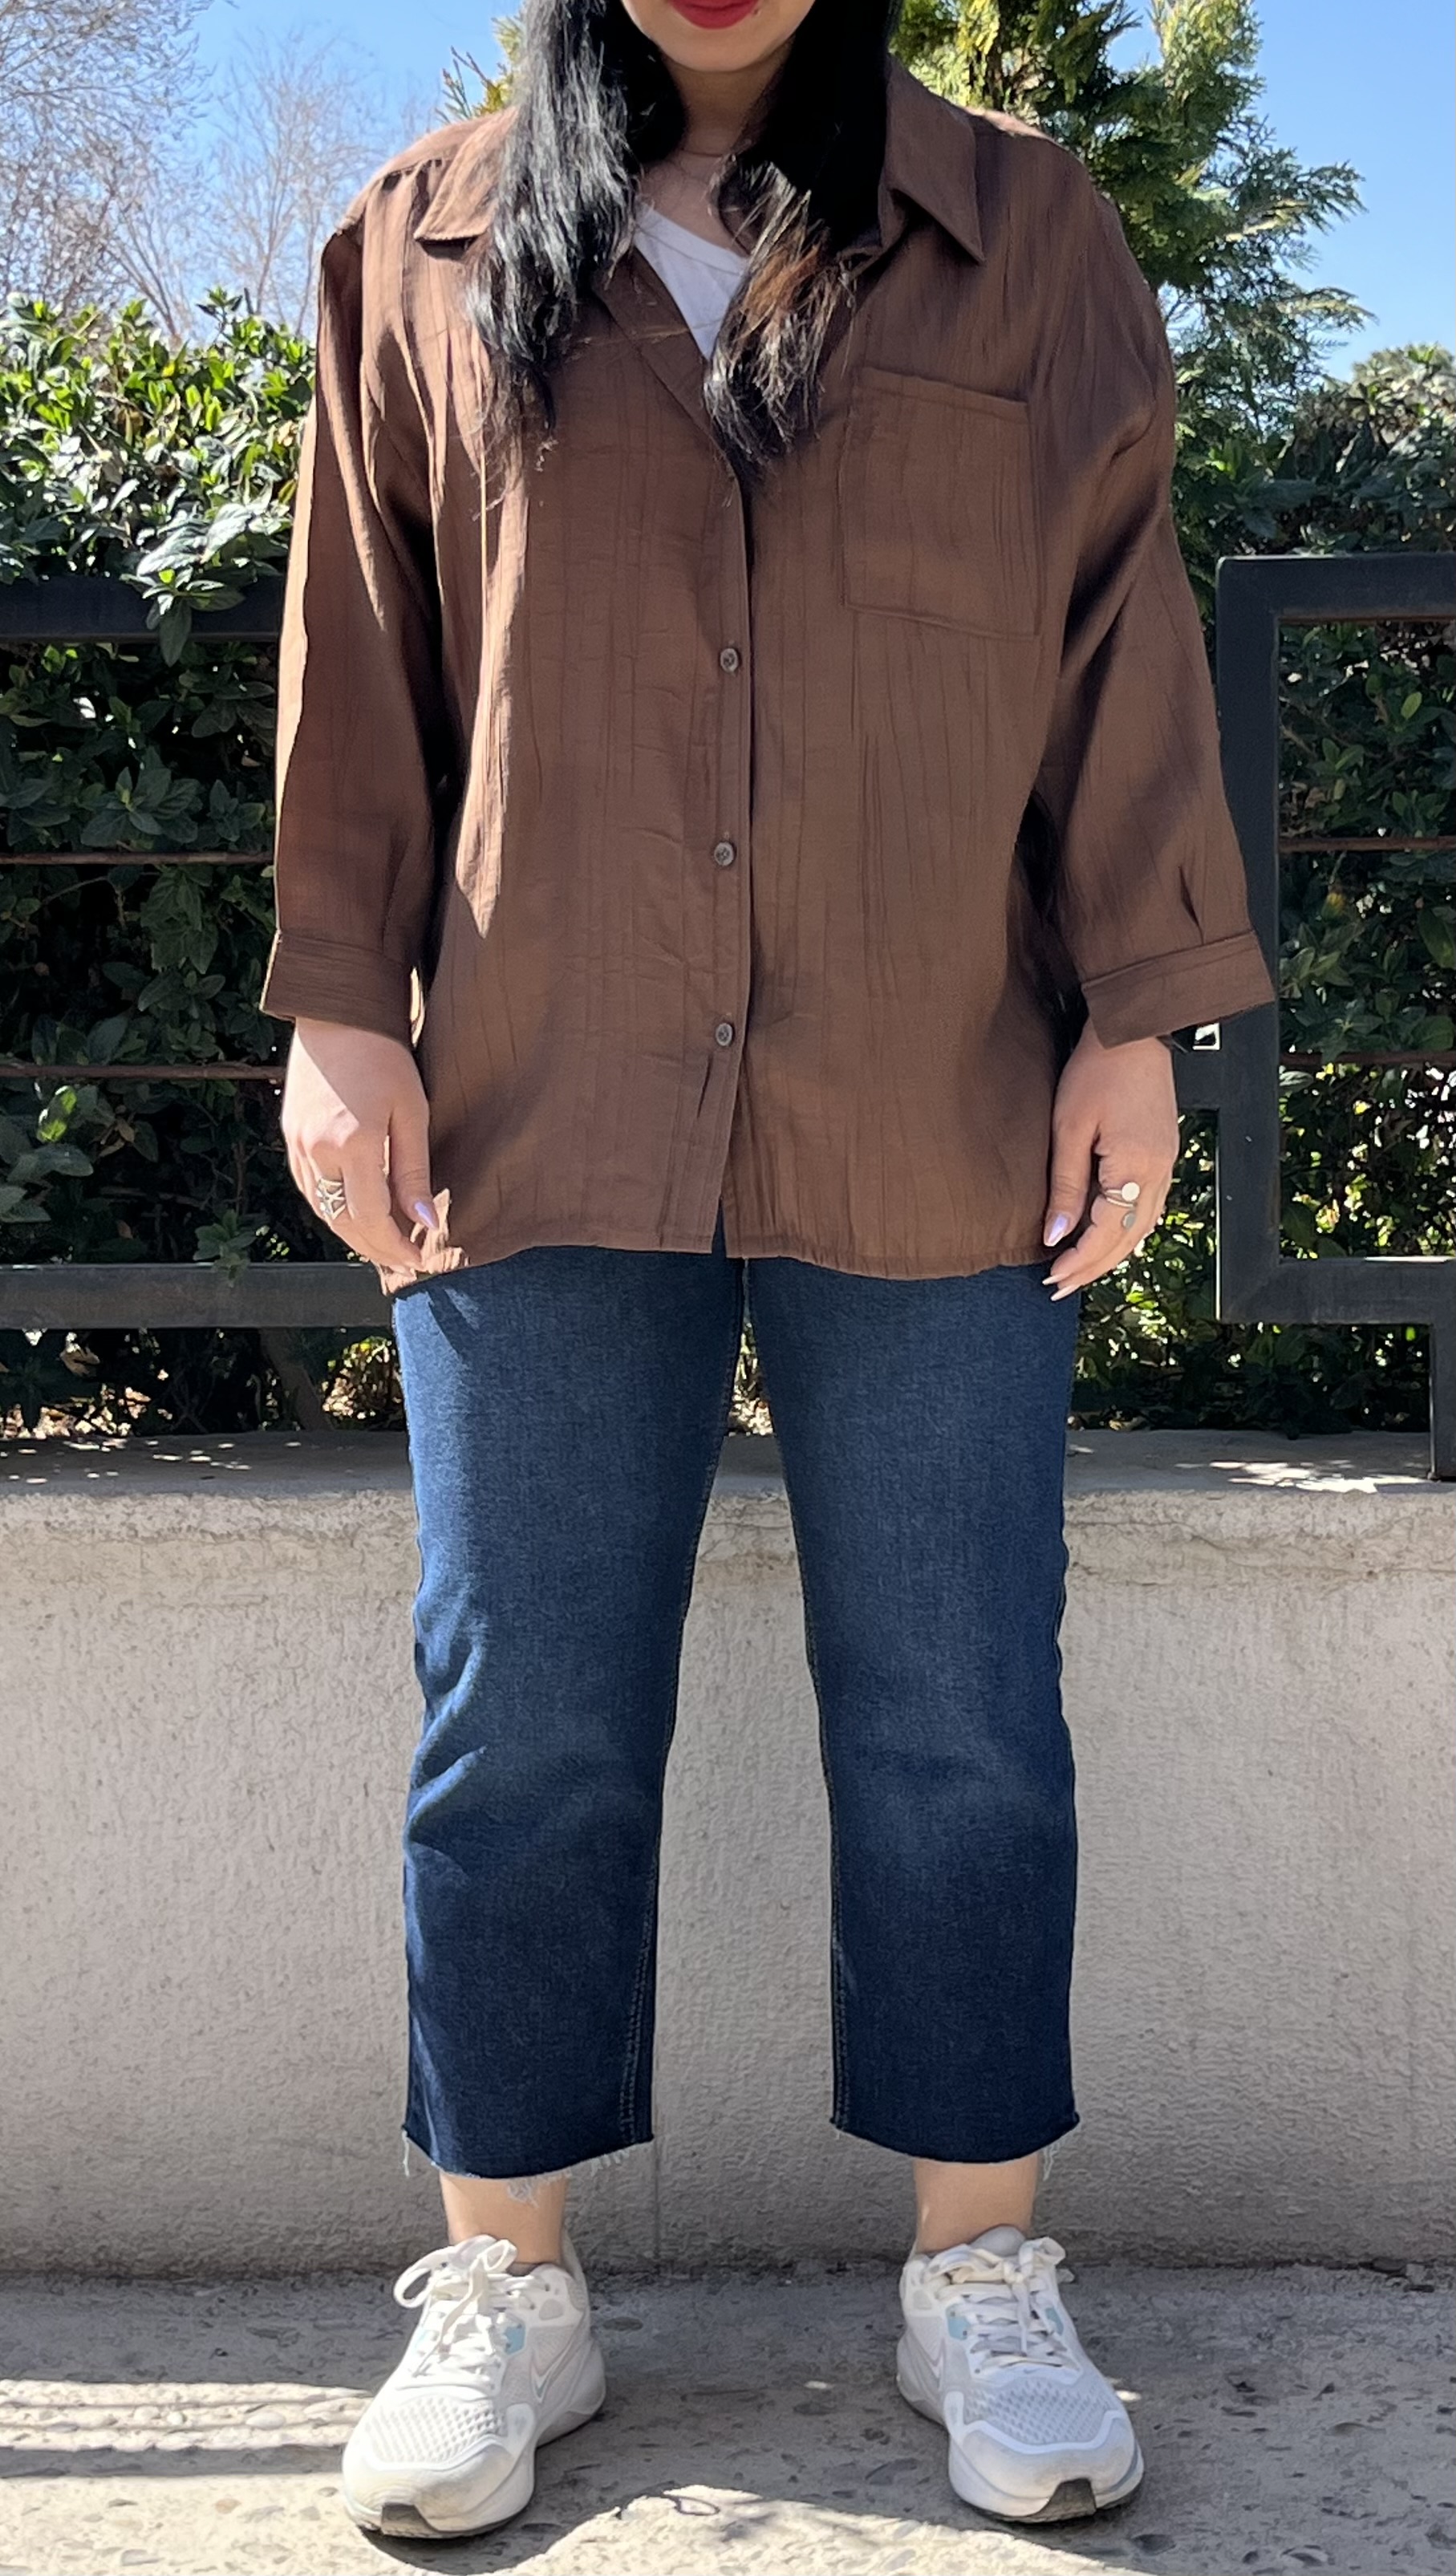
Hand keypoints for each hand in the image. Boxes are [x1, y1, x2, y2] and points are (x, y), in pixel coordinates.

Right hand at [280, 1019, 436, 1274]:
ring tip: (383, 1245)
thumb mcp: (412, 1112)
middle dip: (374, 1249)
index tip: (418, 1260)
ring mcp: (299, 1147)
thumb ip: (414, 1171)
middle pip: (344, 1223)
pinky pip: (310, 1191)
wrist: (336, 1017)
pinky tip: (355, 1214)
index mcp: (355, 1144)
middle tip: (402, 1262)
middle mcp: (319, 1151)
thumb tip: (424, 1223)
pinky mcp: (290, 1139)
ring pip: (323, 1211)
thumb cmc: (384, 1058)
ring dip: (352, 1235)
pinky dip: (333, 1210)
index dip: (395, 1247)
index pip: (373, 1218)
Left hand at [1041, 1022, 1179, 1300]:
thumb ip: (1066, 1186)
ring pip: (1141, 1227)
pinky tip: (1111, 1238)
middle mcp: (1158, 1173)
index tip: (1052, 1277)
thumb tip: (1056, 1235)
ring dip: (1111, 1253)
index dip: (1078, 1260)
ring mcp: (1166, 1165)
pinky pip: (1150, 1207)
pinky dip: (1128, 1231)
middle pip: (1127, 1238)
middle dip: (1093, 1267)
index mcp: (1134, 1168)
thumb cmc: (1097, 1071)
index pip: (1105, 1233)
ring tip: (1081, 1271)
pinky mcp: (1164, 1155)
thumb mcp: (1069, 1129)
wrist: (1133, 1032)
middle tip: (1060, 1287)